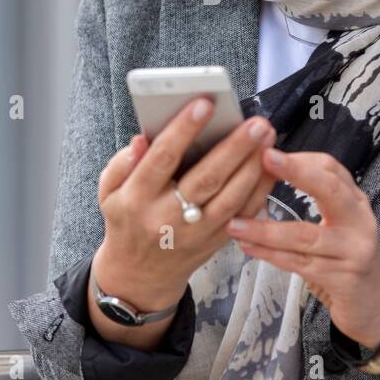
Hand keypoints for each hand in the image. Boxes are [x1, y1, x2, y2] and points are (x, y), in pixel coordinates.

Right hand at [94, 97, 278, 308]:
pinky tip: (271, 166)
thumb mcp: (108, 192)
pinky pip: (243, 214)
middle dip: (234, 148)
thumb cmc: (127, 221)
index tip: (203, 104)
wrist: (140, 275)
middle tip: (255, 123)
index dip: (183, 130)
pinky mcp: (216, 242)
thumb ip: (121, 163)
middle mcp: (168, 218)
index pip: (162, 159)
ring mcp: (195, 234)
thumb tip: (141, 140)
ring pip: (230, 199)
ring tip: (267, 137)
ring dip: (253, 166)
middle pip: (205, 179)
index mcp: (136, 199)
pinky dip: (261, 189)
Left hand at [225, 149, 379, 350]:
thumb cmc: (345, 254)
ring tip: (234, 222)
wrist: (372, 302)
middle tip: (264, 159)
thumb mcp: (339, 220)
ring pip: (304, 236)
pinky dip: (270, 255)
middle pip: (330, 191)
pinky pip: (299, 264)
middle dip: (297, 172)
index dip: (299, 159)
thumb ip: (317, 194)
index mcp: (356, 202)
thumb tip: (269, 164)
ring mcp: (353, 252)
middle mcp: (360, 222)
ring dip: (265, 229)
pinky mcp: (341, 279)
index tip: (267, 152)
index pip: (331, 169)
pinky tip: (247, 247)